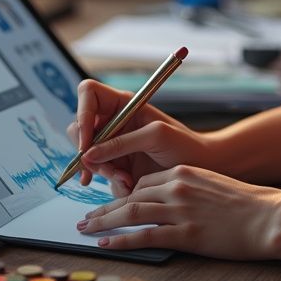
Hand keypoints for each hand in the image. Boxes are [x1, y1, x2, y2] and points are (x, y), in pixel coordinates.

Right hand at [66, 79, 211, 195]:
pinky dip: (110, 183)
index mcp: (123, 103)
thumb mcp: (155, 137)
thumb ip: (121, 143)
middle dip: (88, 152)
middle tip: (106, 170)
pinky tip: (127, 186)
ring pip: (87, 155)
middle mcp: (114, 121)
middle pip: (79, 127)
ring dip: (102, 171)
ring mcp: (113, 144)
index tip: (86, 143)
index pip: (88, 93)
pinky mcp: (116, 165)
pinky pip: (99, 174)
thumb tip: (88, 154)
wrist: (200, 168)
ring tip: (127, 181)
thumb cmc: (184, 145)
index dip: (82, 113)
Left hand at [76, 164, 280, 259]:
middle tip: (84, 218)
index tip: (108, 206)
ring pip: (131, 213)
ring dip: (104, 222)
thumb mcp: (210, 184)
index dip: (122, 196)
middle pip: (131, 195)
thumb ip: (186, 187)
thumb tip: (164, 200)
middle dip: (104, 208)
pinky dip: (122, 239)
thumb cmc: (243, 203)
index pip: (142, 183)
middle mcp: (177, 186)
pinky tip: (106, 243)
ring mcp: (180, 210)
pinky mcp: (186, 233)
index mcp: (183, 172)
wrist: (268, 216)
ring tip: (86, 229)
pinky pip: (146, 235)